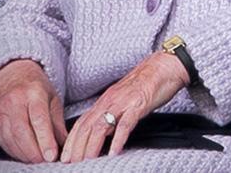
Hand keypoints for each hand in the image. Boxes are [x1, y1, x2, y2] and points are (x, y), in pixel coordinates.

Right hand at [0, 59, 66, 162]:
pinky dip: (14, 151)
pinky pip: (3, 141)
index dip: (45, 139)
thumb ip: (58, 122)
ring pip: (10, 138)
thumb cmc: (37, 88)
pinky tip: (24, 156)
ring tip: (37, 160)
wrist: (14, 75)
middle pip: (22, 131)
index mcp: (33, 93)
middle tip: (45, 161)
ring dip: (24, 153)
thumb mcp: (53, 99)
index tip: (52, 155)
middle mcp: (15, 101)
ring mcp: (2, 111)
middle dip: (34, 151)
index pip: (39, 119)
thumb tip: (65, 144)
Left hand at [60, 51, 188, 162]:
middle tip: (72, 163)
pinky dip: (118, 139)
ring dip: (92, 146)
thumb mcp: (124, 99)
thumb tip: (105, 133)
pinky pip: (125, 124)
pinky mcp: (138, 105)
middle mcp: (110, 101)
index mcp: (105, 100)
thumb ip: (113, 115)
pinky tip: (114, 151)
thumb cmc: (147, 82)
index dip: (71, 140)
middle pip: (87, 126)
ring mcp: (123, 103)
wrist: (165, 66)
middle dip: (77, 147)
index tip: (66, 156)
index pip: (82, 122)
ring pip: (101, 126)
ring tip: (88, 160)